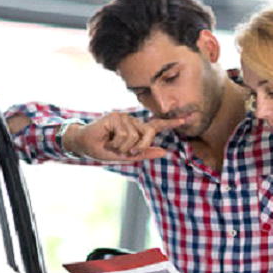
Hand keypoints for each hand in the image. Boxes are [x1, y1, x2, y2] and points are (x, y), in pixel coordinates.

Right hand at [65, 112, 184, 161]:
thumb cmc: (103, 150)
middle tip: (125, 151)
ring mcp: (125, 117)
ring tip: (111, 144)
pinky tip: (107, 139)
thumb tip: (164, 152)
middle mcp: (133, 121)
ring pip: (135, 137)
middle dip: (140, 147)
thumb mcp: (125, 156)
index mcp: (136, 129)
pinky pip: (125, 134)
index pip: (156, 126)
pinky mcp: (116, 116)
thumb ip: (144, 154)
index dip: (171, 123)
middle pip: (149, 134)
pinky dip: (116, 143)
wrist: (84, 145)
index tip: (187, 119)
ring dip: (122, 147)